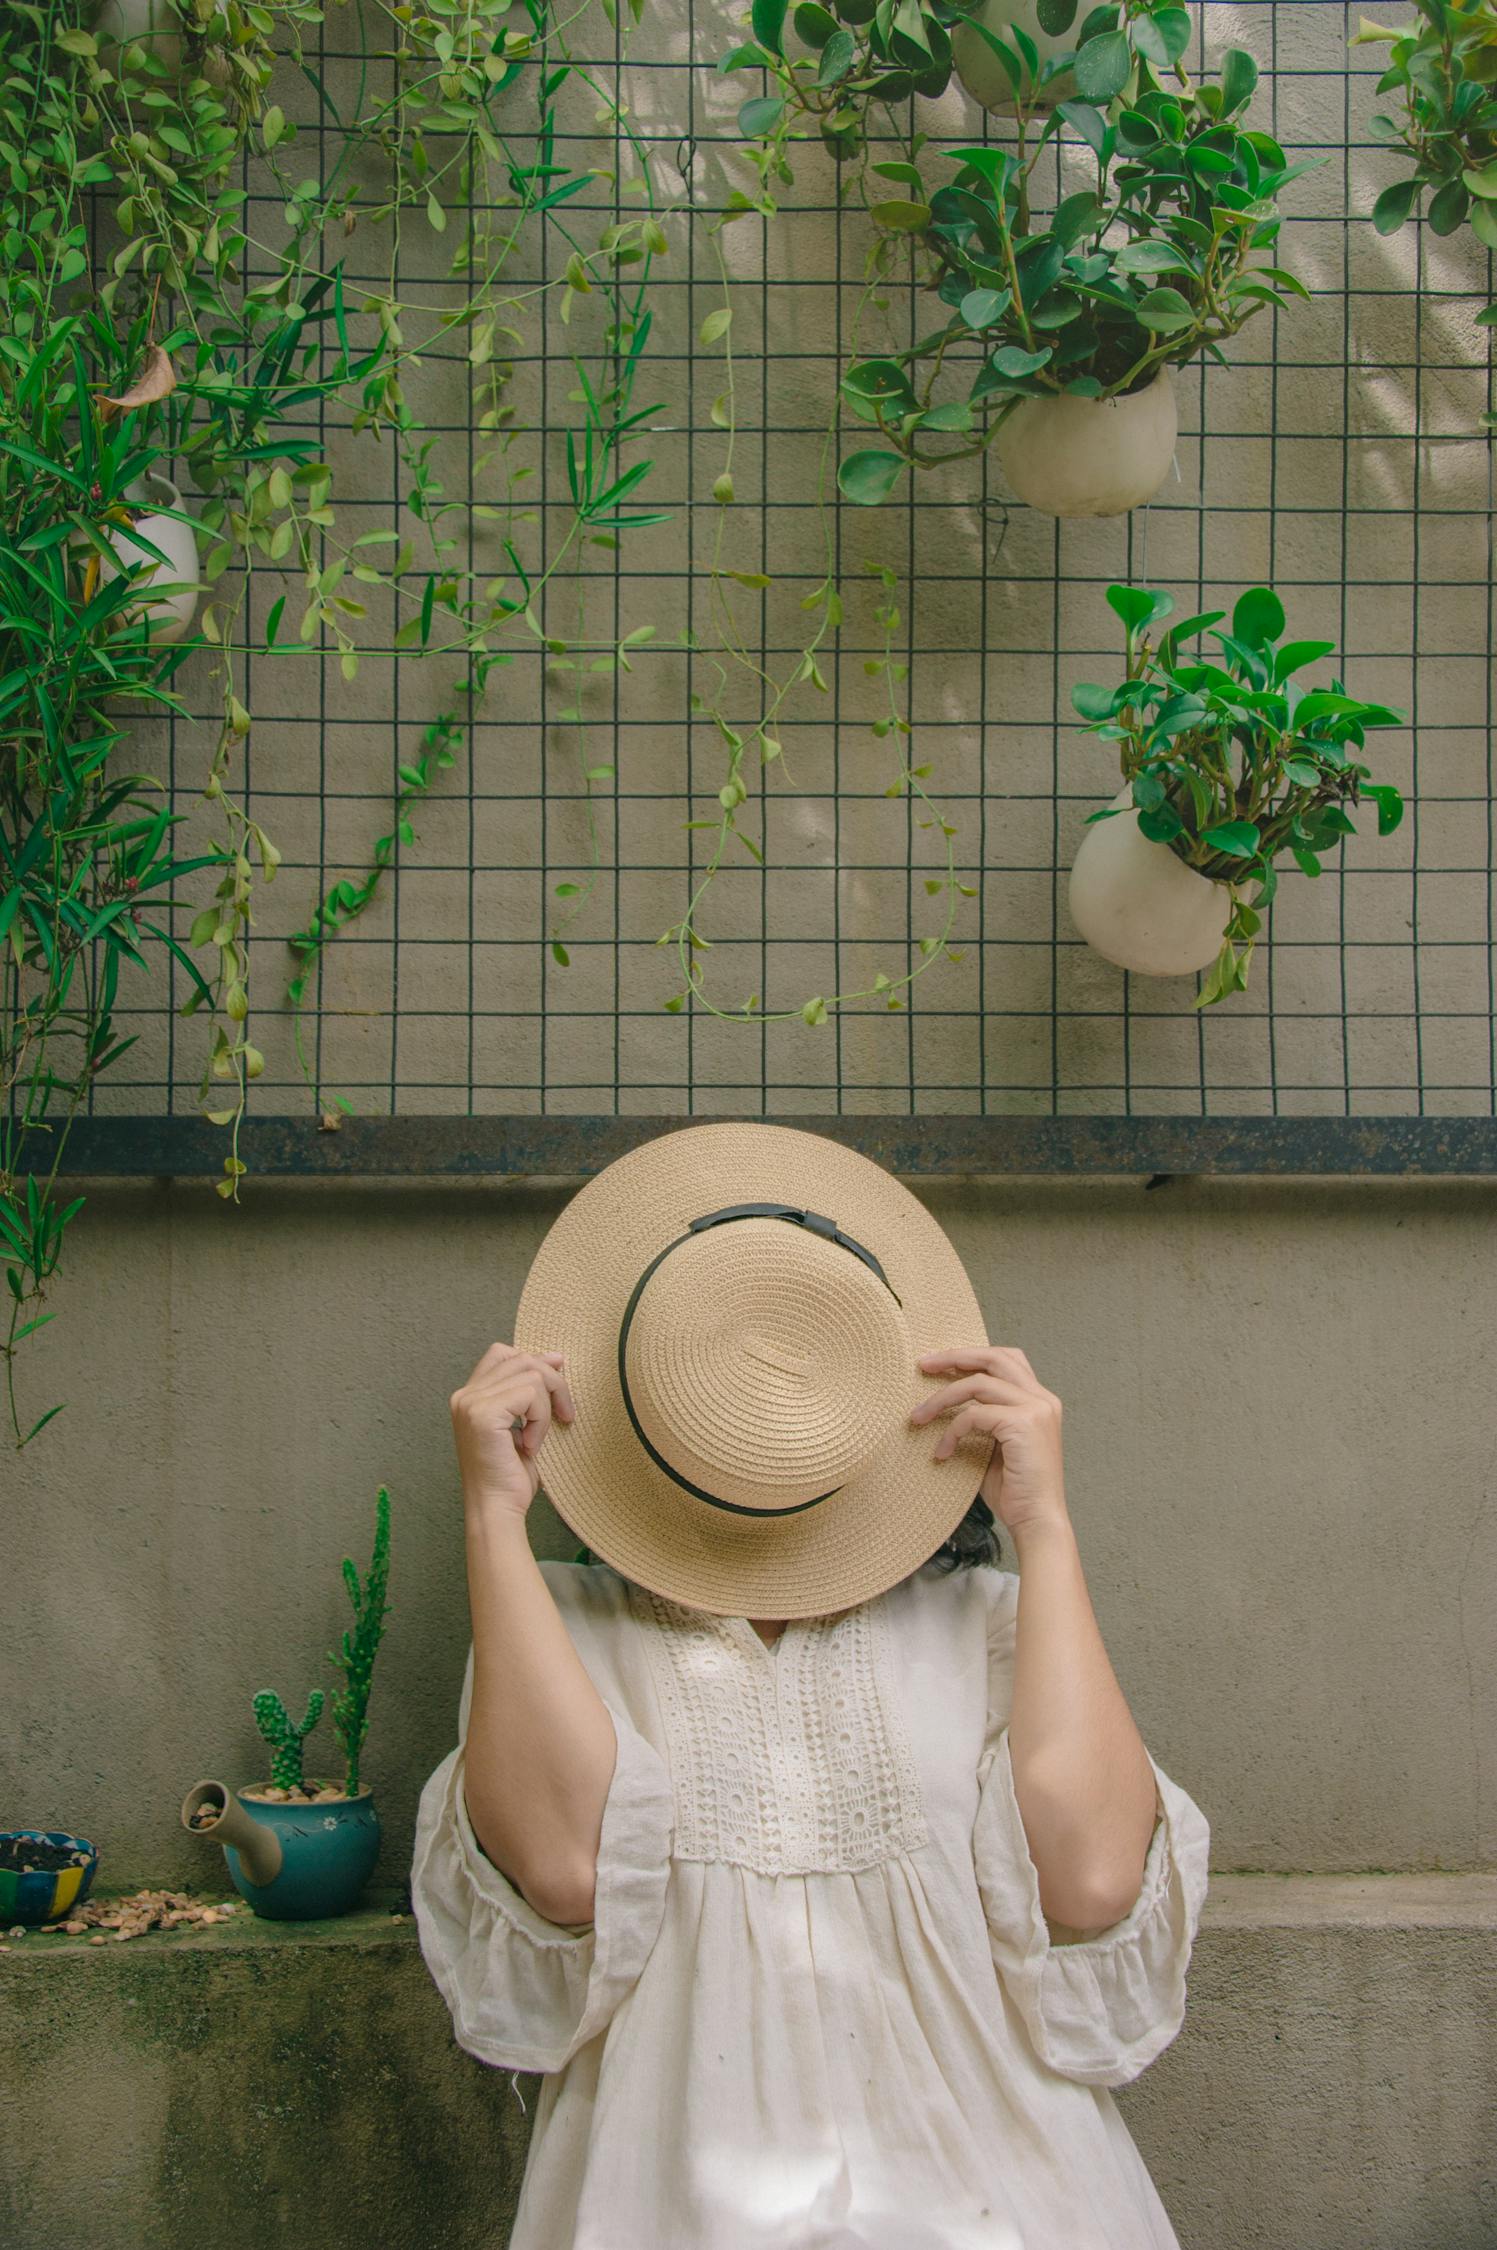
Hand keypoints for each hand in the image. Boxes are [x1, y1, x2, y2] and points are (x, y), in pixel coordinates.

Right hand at [450, 1342, 576, 1518]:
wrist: (497, 1508)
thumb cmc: (511, 1474)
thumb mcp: (523, 1424)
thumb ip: (530, 1391)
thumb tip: (555, 1357)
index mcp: (469, 1396)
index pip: (502, 1353)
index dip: (533, 1360)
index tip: (556, 1378)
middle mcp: (464, 1395)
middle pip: (521, 1359)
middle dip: (552, 1383)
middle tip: (565, 1415)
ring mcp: (471, 1403)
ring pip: (530, 1374)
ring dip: (546, 1407)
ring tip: (538, 1438)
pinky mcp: (483, 1414)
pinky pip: (530, 1394)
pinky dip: (540, 1419)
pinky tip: (531, 1446)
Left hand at [911, 1345, 1068, 1538]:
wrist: (1037, 1522)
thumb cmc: (1014, 1491)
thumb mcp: (994, 1446)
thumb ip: (980, 1421)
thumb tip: (943, 1404)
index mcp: (1039, 1401)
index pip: (1006, 1360)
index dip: (971, 1356)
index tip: (938, 1364)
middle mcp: (1042, 1399)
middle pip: (994, 1357)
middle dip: (954, 1356)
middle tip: (922, 1364)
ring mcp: (1036, 1409)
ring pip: (978, 1383)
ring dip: (941, 1399)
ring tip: (917, 1417)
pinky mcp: (1023, 1424)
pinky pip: (974, 1415)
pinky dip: (952, 1430)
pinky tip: (942, 1453)